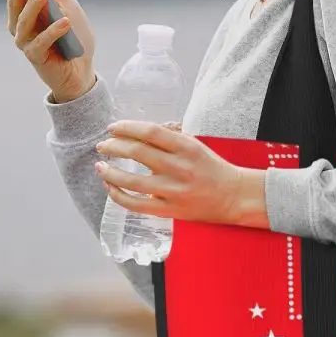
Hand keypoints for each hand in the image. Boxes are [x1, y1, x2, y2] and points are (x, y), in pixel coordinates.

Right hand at [0, 0, 96, 101]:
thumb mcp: (67, 3)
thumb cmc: (72, 36)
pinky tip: (64, 22)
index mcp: (23, 7)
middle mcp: (18, 23)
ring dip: (34, 4)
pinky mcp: (36, 56)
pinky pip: (43, 41)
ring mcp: (25, 40)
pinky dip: (54, 31)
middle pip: (12, 0)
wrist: (81, 71)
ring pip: (23, 19)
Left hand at [93, 120, 268, 227]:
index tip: (112, 128)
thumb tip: (136, 135)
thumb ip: (169, 140)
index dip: (126, 127)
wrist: (234, 196)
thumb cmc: (213, 169)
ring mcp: (173, 190)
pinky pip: (136, 204)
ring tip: (100, 166)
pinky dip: (118, 195)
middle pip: (136, 152)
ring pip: (131, 180)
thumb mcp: (195, 146)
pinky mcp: (169, 209)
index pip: (149, 131)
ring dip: (110, 171)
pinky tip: (110, 187)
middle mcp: (179, 167)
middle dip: (113, 146)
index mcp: (186, 147)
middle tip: (102, 146)